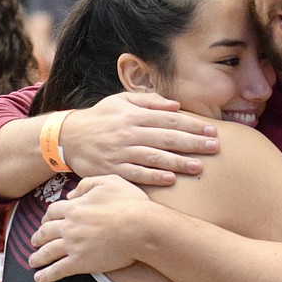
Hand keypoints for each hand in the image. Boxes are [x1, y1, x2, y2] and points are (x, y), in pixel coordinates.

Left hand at [28, 175, 150, 281]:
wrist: (141, 227)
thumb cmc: (130, 203)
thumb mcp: (109, 182)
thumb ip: (87, 185)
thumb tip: (71, 194)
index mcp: (75, 207)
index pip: (52, 212)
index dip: (47, 217)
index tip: (45, 222)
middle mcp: (69, 226)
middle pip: (45, 232)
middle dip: (38, 237)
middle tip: (35, 241)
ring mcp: (72, 245)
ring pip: (47, 252)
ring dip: (37, 257)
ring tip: (33, 261)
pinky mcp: (79, 263)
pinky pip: (57, 270)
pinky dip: (46, 275)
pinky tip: (39, 278)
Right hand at [60, 92, 218, 184]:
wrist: (68, 136)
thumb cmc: (100, 117)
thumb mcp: (121, 101)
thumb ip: (149, 102)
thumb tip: (176, 105)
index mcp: (135, 115)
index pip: (169, 119)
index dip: (192, 125)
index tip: (211, 131)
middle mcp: (130, 133)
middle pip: (167, 138)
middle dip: (193, 143)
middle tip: (214, 147)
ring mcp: (120, 152)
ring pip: (154, 157)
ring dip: (178, 162)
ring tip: (198, 166)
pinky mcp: (112, 169)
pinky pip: (135, 174)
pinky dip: (153, 177)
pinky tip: (170, 180)